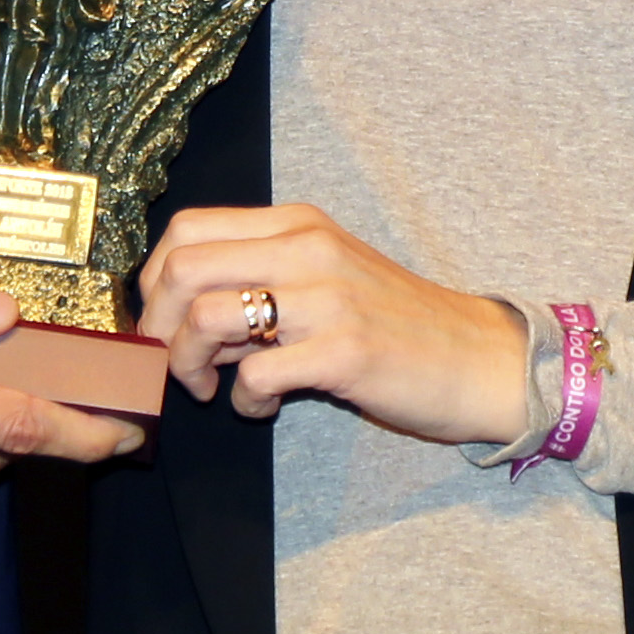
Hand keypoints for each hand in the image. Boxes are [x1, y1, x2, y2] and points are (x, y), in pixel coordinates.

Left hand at [138, 204, 530, 444]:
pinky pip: (255, 376)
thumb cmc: (396, 324)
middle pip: (183, 268)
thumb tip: (179, 310)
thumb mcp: (327, 277)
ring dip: (189, 366)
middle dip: (157, 326)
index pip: (188, 228)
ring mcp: (327, 300)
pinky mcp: (344, 353)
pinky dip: (243, 402)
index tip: (162, 322)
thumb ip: (261, 278)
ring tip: (213, 390)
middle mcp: (308, 250)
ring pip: (207, 318)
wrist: (480, 359)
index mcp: (298, 225)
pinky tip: (264, 408)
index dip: (154, 281)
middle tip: (174, 365)